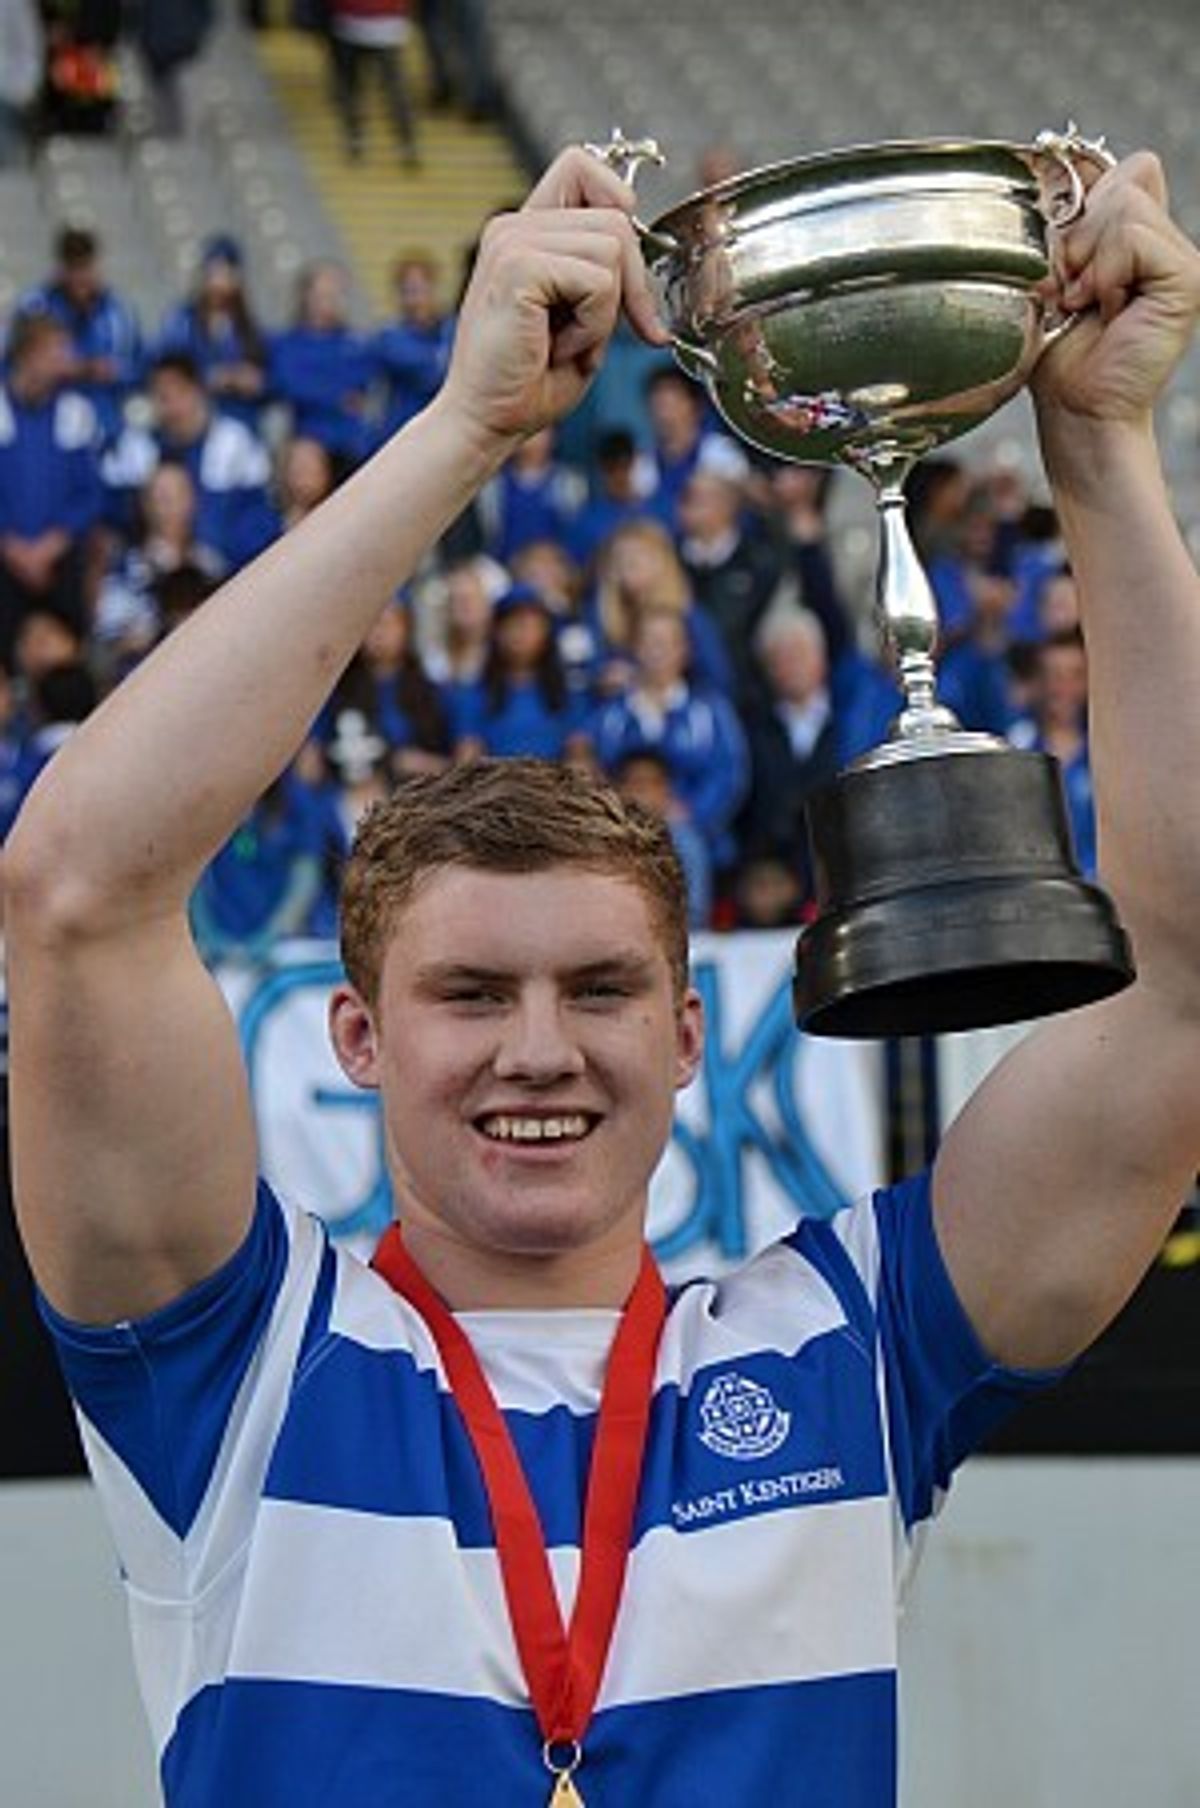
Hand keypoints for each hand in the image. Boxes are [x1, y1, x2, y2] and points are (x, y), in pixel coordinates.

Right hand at [440, 147, 667, 449]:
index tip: (623, 264)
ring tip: (565, 340)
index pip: (581, 165)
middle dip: (630, 284)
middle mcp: (514, 227)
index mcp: (525, 232)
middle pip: (617, 217)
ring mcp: (512, 241)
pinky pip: (598, 283)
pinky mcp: (517, 266)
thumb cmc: (528, 380)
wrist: (486, 420)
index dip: (618, 200)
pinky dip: (592, 326)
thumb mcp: (582, 318)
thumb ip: (604, 275)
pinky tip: (555, 346)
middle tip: (596, 335)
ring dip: (606, 312)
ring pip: (614, 248)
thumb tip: (649, 249)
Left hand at [1033, 151, 1199, 427]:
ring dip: (1088, 260)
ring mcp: (1181, 258)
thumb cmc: (1058, 351)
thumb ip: (1069, 223)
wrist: (1076, 406)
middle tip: (1072, 292)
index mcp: (1138, 235)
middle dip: (1078, 237)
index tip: (1066, 266)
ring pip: (1125, 206)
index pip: (1126, 170)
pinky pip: (1135, 237)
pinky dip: (1106, 273)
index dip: (1085, 206)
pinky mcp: (1186, 277)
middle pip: (1123, 181)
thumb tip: (1063, 177)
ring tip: (1087, 303)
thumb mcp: (1051, 273)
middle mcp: (1166, 241)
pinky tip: (1107, 310)